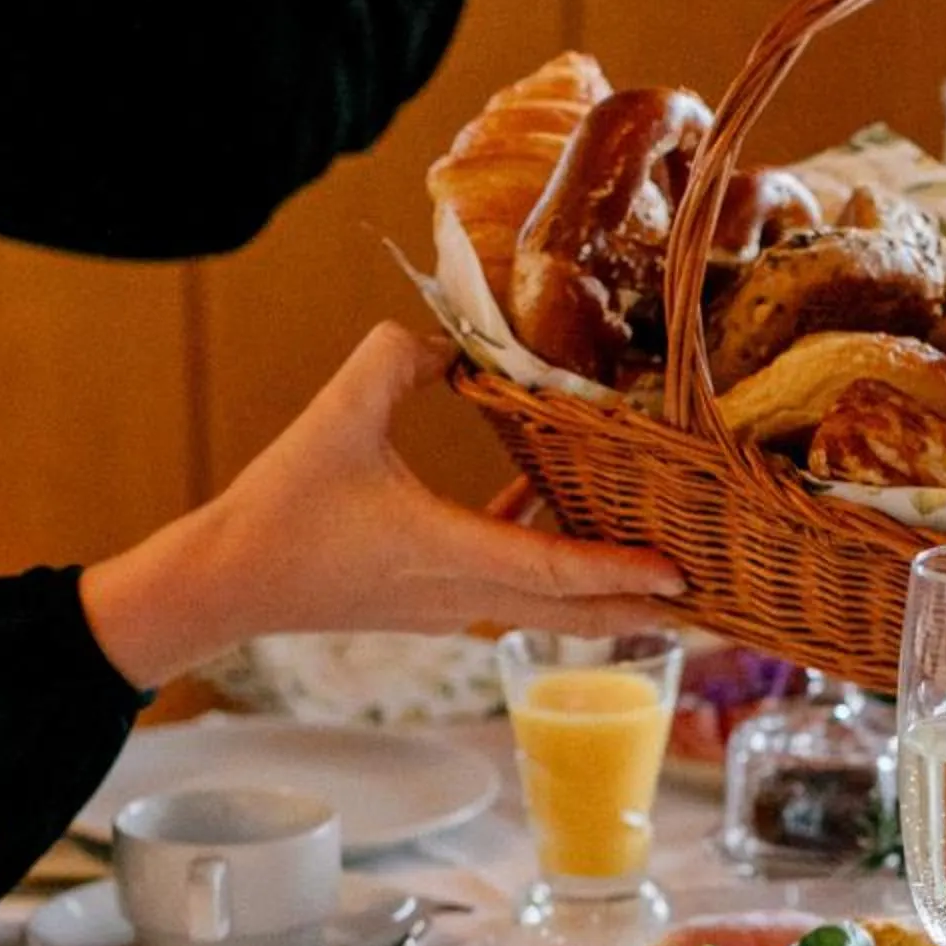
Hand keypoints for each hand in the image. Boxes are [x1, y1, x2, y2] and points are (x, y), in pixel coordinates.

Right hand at [82, 324, 684, 685]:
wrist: (227, 583)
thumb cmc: (280, 509)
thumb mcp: (337, 415)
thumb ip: (397, 359)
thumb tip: (450, 333)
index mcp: (448, 554)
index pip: (554, 571)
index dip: (620, 572)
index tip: (681, 577)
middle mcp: (463, 595)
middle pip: (576, 612)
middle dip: (649, 613)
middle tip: (718, 612)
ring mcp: (451, 607)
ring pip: (550, 608)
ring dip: (610, 597)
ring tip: (670, 583)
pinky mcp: (434, 603)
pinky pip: (514, 589)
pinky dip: (552, 566)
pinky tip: (555, 513)